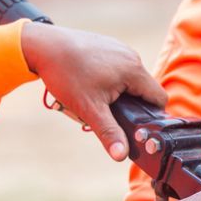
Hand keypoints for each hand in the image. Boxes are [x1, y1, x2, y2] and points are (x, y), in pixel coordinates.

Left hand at [20, 21, 167, 160]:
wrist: (41, 45)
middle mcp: (131, 56)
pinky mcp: (108, 44)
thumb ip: (109, 133)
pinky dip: (111, 78)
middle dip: (132, 105)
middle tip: (110, 112)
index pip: (159, 99)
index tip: (135, 124)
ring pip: (132, 78)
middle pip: (145, 89)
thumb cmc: (66, 74)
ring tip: (98, 97)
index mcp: (134, 71)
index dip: (152, 116)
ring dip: (121, 91)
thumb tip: (121, 156)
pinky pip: (119, 66)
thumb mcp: (89, 109)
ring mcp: (119, 48)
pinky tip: (92, 82)